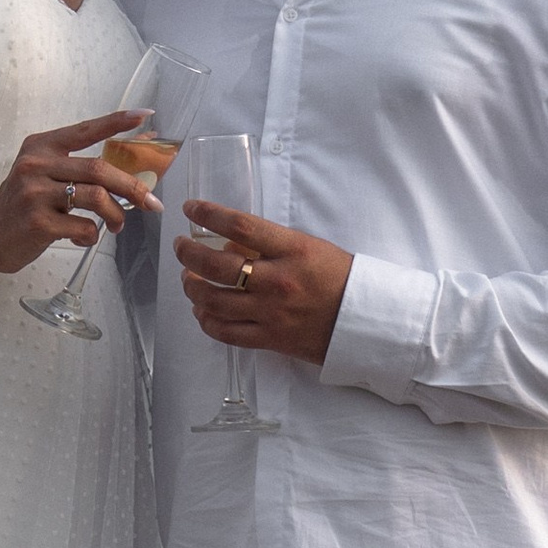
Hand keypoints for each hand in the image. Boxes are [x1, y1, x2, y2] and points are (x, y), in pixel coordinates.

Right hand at [0, 107, 164, 274]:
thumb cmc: (20, 205)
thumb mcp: (40, 175)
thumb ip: (74, 168)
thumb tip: (125, 166)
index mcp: (40, 147)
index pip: (85, 129)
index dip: (116, 122)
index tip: (145, 114)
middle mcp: (36, 165)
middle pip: (99, 169)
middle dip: (132, 187)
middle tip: (152, 202)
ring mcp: (36, 194)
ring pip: (97, 198)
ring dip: (117, 215)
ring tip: (117, 225)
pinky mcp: (38, 223)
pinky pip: (84, 227)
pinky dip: (93, 235)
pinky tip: (84, 238)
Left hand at [176, 202, 354, 364]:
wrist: (366, 320)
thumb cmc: (340, 278)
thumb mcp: (309, 247)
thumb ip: (270, 244)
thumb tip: (229, 243)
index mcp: (292, 250)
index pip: (240, 226)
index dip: (209, 214)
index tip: (191, 208)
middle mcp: (277, 281)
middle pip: (216, 266)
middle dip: (188, 254)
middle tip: (181, 247)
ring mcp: (271, 313)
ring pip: (213, 300)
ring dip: (191, 287)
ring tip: (188, 279)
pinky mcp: (270, 339)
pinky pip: (225, 332)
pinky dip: (205, 320)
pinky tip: (201, 310)